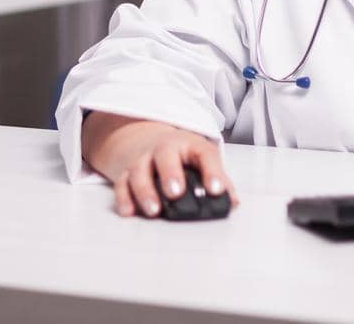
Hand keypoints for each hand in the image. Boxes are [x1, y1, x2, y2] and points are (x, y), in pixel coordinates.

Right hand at [80, 111, 236, 217]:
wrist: (148, 142)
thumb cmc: (182, 157)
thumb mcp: (202, 161)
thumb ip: (218, 181)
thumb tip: (232, 202)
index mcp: (190, 145)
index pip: (204, 154)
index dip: (212, 171)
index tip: (216, 190)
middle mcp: (164, 150)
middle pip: (165, 156)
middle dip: (170, 174)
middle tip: (176, 193)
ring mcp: (143, 160)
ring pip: (139, 171)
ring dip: (145, 191)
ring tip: (154, 210)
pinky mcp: (126, 173)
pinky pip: (122, 184)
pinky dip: (123, 198)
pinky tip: (129, 212)